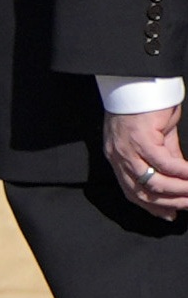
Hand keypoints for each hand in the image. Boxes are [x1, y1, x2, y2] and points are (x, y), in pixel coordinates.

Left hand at [117, 103, 187, 220]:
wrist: (138, 82)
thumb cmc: (147, 107)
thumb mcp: (156, 140)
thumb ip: (165, 160)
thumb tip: (180, 181)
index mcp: (117, 158)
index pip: (131, 192)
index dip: (152, 207)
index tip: (171, 215)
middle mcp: (116, 156)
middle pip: (141, 192)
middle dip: (168, 203)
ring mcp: (126, 148)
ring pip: (153, 182)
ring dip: (178, 190)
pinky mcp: (140, 139)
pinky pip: (164, 163)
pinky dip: (182, 172)